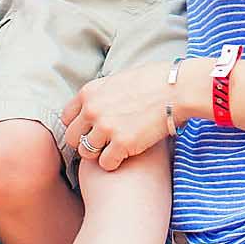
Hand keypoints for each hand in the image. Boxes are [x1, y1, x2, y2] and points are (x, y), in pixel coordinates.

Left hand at [61, 62, 176, 173]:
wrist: (178, 89)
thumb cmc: (155, 81)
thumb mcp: (119, 80)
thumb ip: (103, 94)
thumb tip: (98, 104)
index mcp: (90, 92)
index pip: (67, 118)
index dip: (79, 127)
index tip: (91, 131)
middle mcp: (93, 110)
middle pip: (72, 138)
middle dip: (85, 143)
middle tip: (102, 144)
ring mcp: (106, 127)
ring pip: (86, 153)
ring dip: (99, 154)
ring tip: (114, 150)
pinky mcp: (123, 143)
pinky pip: (105, 163)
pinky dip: (114, 163)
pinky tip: (125, 156)